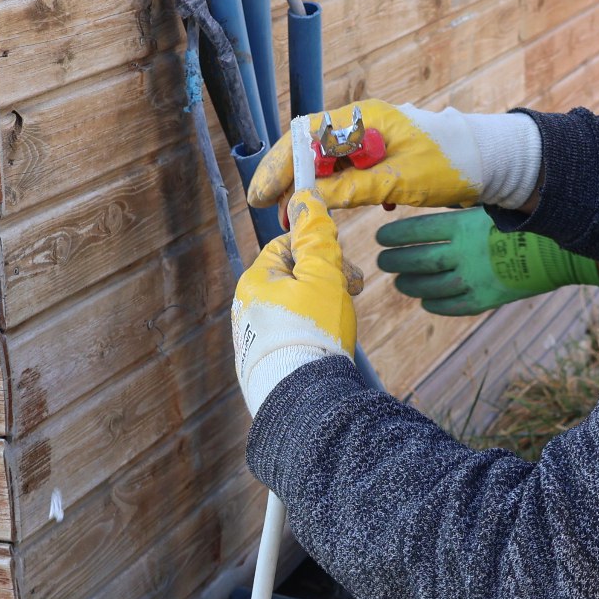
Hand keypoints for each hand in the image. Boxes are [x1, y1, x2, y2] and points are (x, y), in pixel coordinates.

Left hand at [232, 197, 363, 413]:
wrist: (305, 401)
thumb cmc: (313, 332)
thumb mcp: (322, 274)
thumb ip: (315, 235)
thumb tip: (304, 197)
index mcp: (255, 281)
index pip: (287, 245)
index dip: (319, 250)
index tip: (343, 268)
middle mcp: (248, 307)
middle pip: (293, 276)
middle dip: (326, 280)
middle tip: (351, 294)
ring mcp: (255, 337)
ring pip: (296, 306)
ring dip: (323, 306)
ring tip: (341, 324)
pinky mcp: (265, 363)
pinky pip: (293, 334)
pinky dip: (313, 333)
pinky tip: (327, 345)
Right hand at [245, 101, 541, 213]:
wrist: (492, 164)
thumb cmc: (452, 164)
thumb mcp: (400, 181)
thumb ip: (354, 188)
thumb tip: (310, 199)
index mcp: (364, 119)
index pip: (306, 137)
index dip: (280, 167)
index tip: (263, 195)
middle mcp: (362, 124)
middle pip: (309, 149)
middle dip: (288, 180)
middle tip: (270, 211)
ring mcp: (371, 140)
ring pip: (326, 162)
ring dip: (309, 189)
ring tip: (295, 216)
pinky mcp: (381, 157)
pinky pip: (346, 171)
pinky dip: (333, 190)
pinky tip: (332, 210)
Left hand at [375, 209, 598, 316]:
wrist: (558, 251)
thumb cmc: (524, 223)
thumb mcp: (491, 208)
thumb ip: (462, 212)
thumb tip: (434, 205)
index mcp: (463, 227)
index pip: (418, 231)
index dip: (395, 236)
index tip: (381, 238)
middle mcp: (464, 254)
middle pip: (418, 260)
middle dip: (396, 261)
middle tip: (382, 260)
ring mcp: (474, 279)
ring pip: (430, 286)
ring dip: (410, 284)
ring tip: (399, 282)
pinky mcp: (486, 299)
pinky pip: (452, 306)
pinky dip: (435, 304)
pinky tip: (426, 301)